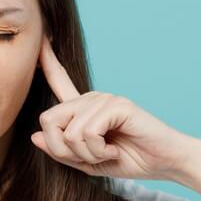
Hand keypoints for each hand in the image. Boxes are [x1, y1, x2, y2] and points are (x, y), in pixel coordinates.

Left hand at [31, 35, 197, 181]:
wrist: (164, 163)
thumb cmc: (130, 160)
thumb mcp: (87, 162)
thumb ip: (61, 151)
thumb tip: (35, 136)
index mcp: (84, 108)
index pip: (59, 80)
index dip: (47, 60)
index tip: (41, 36)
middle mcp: (91, 98)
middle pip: (48, 120)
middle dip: (63, 151)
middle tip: (91, 158)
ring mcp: (104, 99)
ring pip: (69, 133)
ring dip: (87, 154)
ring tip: (108, 152)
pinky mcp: (117, 105)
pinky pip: (87, 132)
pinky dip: (98, 150)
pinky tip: (114, 149)